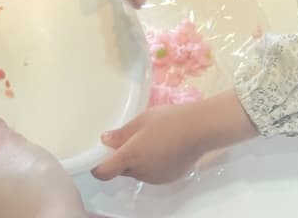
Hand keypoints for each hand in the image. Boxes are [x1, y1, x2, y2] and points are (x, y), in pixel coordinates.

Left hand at [92, 90, 257, 184]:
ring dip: (138, 161)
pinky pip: (152, 173)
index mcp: (130, 156)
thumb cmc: (169, 120)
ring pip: (138, 172)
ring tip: (153, 140)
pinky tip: (165, 149)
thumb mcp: (142, 119)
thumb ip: (121, 133)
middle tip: (133, 138)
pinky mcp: (167, 179)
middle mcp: (140, 172)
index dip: (97, 167)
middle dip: (122, 158)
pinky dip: (153, 164)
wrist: (200, 129)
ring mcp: (154, 178)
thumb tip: (104, 141)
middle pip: (121, 170)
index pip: (103, 172)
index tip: (99, 156)